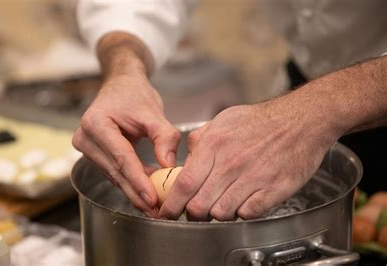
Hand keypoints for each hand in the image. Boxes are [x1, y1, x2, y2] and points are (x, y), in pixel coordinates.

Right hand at [72, 74, 179, 215]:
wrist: (120, 85)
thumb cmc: (134, 94)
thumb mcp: (153, 112)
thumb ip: (163, 137)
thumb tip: (168, 166)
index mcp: (96, 123)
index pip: (121, 157)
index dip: (137, 180)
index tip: (152, 198)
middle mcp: (85, 137)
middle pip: (115, 171)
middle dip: (136, 192)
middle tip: (155, 210)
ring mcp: (86, 147)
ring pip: (114, 175)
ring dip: (134, 190)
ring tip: (154, 205)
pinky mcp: (93, 154)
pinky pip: (113, 171)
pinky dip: (130, 181)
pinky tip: (146, 191)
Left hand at [159, 99, 339, 220]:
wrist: (302, 120)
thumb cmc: (261, 121)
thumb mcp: (222, 120)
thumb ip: (199, 141)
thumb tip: (184, 161)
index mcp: (214, 145)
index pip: (184, 184)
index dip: (171, 204)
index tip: (166, 212)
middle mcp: (231, 164)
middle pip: (199, 204)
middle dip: (192, 213)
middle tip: (195, 209)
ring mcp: (253, 178)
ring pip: (221, 213)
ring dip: (217, 213)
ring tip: (222, 202)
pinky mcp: (274, 190)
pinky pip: (248, 214)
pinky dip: (241, 213)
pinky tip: (243, 201)